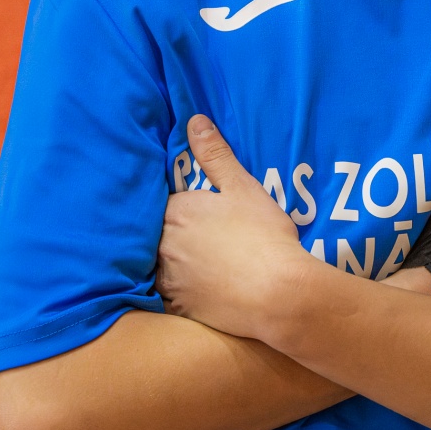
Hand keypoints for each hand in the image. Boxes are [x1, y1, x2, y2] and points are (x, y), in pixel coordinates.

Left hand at [156, 116, 305, 336]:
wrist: (277, 294)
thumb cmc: (263, 235)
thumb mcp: (243, 187)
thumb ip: (215, 154)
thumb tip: (194, 121)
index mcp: (175, 212)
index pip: (160, 203)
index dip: (175, 206)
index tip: (191, 211)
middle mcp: (162, 245)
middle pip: (153, 234)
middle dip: (168, 233)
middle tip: (196, 237)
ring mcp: (168, 280)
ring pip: (156, 266)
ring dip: (169, 263)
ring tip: (193, 264)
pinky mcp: (178, 308)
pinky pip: (167, 298)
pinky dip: (177, 293)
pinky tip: (194, 291)